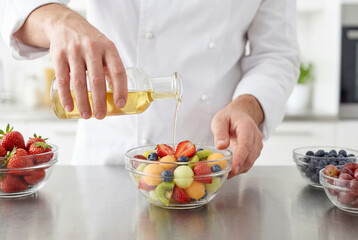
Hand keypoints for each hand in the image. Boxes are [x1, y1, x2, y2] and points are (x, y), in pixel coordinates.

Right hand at [15, 4, 126, 118]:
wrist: (66, 24)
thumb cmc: (91, 42)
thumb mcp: (106, 49)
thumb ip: (111, 69)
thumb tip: (117, 94)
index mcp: (108, 48)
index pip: (118, 71)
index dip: (121, 89)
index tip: (120, 104)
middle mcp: (92, 48)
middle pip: (97, 80)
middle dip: (99, 101)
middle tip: (101, 116)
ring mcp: (74, 51)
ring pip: (79, 82)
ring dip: (83, 102)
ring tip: (87, 115)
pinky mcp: (58, 55)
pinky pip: (62, 79)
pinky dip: (66, 96)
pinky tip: (70, 106)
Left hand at [211, 95, 263, 177]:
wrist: (240, 114)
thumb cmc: (229, 117)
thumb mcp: (219, 120)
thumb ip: (220, 133)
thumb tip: (221, 146)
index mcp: (247, 127)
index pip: (246, 145)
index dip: (240, 158)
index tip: (234, 168)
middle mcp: (256, 136)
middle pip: (250, 156)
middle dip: (239, 167)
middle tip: (225, 175)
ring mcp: (257, 144)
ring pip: (251, 161)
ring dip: (240, 169)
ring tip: (226, 173)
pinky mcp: (255, 150)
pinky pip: (249, 161)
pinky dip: (241, 167)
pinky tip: (231, 169)